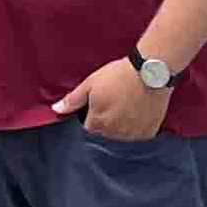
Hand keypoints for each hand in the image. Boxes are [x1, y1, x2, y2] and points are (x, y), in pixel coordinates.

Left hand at [53, 57, 169, 139]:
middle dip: (106, 121)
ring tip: (127, 106)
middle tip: (115, 102)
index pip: (88, 127)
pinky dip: (137, 127)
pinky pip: (138, 135)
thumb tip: (55, 109)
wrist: (151, 71)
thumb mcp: (90, 83)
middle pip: (105, 133)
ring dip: (121, 125)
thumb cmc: (118, 75)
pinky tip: (139, 111)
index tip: (99, 103)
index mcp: (98, 123)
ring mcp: (133, 134)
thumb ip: (73, 100)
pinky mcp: (148, 133)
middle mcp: (115, 133)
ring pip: (121, 135)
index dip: (92, 114)